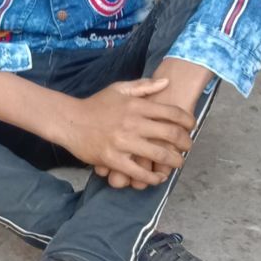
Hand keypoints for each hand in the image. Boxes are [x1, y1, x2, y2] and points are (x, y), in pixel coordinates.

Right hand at [61, 77, 195, 186]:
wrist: (69, 121)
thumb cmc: (95, 105)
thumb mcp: (119, 89)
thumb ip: (144, 85)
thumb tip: (166, 82)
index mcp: (136, 105)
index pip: (172, 113)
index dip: (187, 121)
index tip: (192, 127)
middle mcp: (133, 123)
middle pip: (171, 135)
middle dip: (185, 143)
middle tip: (188, 147)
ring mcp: (123, 142)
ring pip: (158, 155)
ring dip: (174, 162)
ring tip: (177, 164)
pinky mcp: (113, 159)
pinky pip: (139, 172)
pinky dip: (152, 177)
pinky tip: (158, 178)